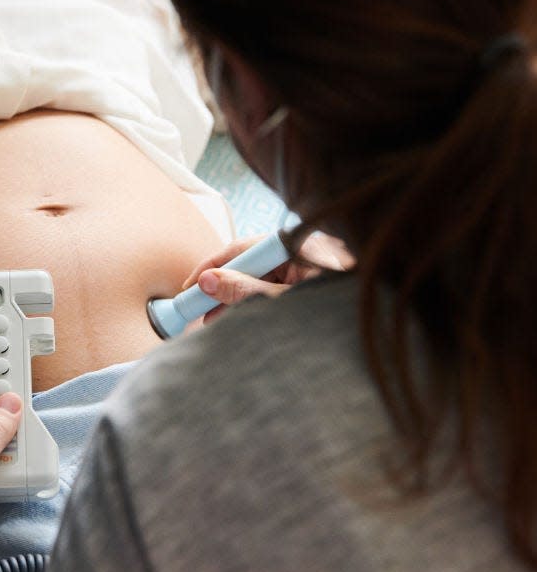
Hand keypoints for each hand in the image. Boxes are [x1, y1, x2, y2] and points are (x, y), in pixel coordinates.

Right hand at [182, 232, 353, 321]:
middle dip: (221, 286)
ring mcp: (306, 268)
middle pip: (249, 262)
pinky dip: (253, 302)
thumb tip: (207, 281)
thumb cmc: (339, 315)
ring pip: (258, 277)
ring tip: (214, 320)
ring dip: (235, 298)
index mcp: (300, 246)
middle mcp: (302, 251)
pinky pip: (272, 287)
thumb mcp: (285, 303)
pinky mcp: (309, 283)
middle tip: (197, 308)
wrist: (380, 326)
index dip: (212, 266)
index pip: (243, 248)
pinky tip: (237, 318)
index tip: (191, 285)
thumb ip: (245, 291)